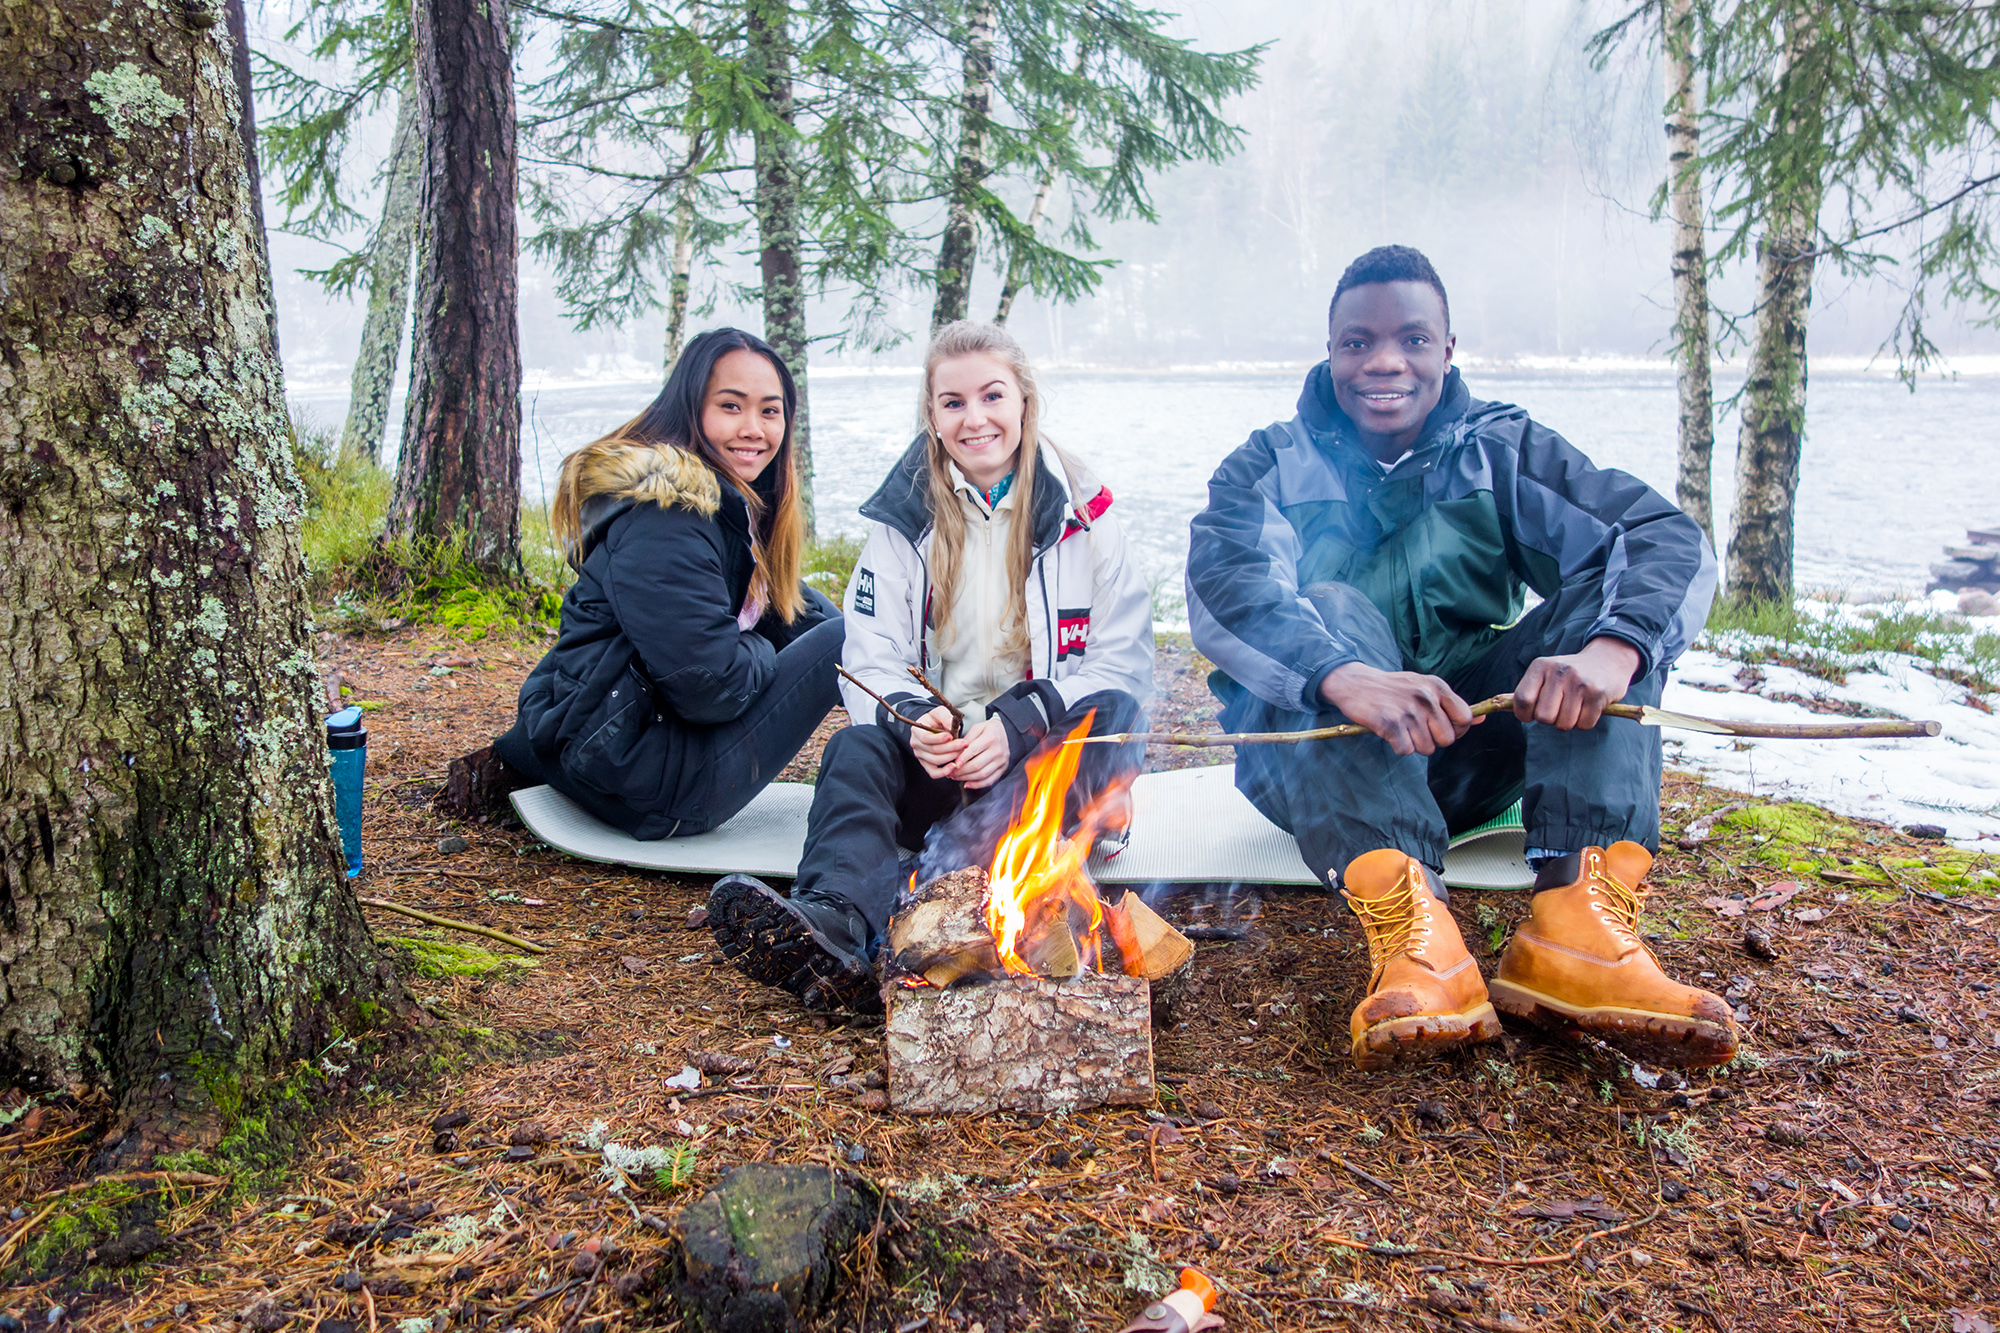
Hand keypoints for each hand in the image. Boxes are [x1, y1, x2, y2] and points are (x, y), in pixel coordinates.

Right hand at [908, 706, 962, 778]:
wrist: (931, 726)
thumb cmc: (936, 719)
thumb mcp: (940, 712)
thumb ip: (945, 717)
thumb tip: (951, 726)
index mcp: (917, 731)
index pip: (926, 738)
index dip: (939, 739)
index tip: (951, 736)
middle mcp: (916, 745)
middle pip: (933, 750)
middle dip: (951, 748)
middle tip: (964, 744)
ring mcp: (920, 756)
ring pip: (935, 761)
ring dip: (951, 757)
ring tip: (962, 751)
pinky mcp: (926, 764)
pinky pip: (933, 773)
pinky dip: (944, 772)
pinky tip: (954, 766)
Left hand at [947, 718, 1010, 788]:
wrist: (1004, 732)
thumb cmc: (988, 730)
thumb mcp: (977, 728)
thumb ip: (966, 739)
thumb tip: (955, 753)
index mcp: (991, 738)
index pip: (974, 751)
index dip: (962, 759)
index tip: (953, 764)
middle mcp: (998, 751)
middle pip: (977, 765)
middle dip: (961, 771)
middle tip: (951, 772)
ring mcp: (1002, 761)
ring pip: (982, 775)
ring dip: (966, 778)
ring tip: (956, 777)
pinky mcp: (1003, 769)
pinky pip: (989, 781)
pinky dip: (977, 785)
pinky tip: (967, 784)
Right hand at [1319, 662, 1476, 756]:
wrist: (1354, 683)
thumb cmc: (1392, 688)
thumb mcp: (1424, 687)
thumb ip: (1451, 704)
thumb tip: (1482, 718)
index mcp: (1437, 687)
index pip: (1465, 718)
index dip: (1456, 729)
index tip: (1442, 728)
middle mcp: (1425, 698)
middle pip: (1447, 739)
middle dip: (1434, 740)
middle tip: (1417, 730)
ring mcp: (1408, 711)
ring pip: (1426, 748)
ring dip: (1414, 744)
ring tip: (1402, 729)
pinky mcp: (1390, 724)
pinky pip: (1406, 751)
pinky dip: (1398, 746)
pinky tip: (1390, 733)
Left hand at [1513, 637, 1641, 730]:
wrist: (1608, 659)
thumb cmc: (1570, 673)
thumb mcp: (1545, 673)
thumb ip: (1527, 690)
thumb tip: (1500, 707)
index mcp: (1540, 666)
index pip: (1522, 700)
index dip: (1525, 714)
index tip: (1532, 714)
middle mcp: (1559, 672)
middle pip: (1543, 717)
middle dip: (1550, 719)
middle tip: (1559, 708)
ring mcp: (1580, 683)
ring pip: (1564, 724)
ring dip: (1568, 722)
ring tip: (1575, 706)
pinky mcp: (1598, 694)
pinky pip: (1584, 725)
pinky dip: (1585, 722)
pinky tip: (1588, 707)